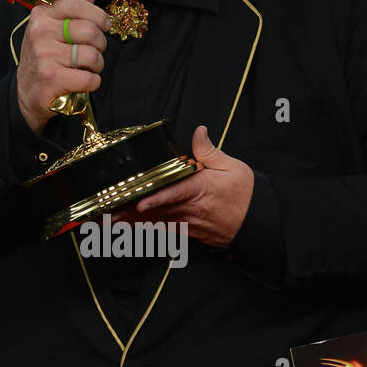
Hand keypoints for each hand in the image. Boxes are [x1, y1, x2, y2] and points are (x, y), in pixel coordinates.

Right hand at [16, 0, 111, 132]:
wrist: (28, 92)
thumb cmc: (46, 56)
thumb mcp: (55, 27)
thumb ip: (75, 4)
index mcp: (42, 15)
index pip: (78, 5)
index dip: (99, 16)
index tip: (104, 25)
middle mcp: (40, 32)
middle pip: (91, 31)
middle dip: (100, 45)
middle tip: (94, 52)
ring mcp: (44, 55)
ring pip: (92, 56)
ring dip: (97, 65)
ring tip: (87, 68)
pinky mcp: (51, 77)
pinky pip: (89, 78)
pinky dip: (92, 82)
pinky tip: (83, 81)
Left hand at [117, 125, 254, 248]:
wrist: (259, 222)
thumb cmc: (246, 194)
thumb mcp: (232, 167)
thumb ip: (209, 151)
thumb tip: (198, 132)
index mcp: (200, 188)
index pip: (174, 193)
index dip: (155, 200)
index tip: (139, 203)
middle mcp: (191, 209)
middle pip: (156, 211)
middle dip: (131, 213)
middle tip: (106, 215)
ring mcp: (189, 224)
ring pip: (157, 224)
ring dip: (133, 224)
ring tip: (110, 224)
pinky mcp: (190, 234)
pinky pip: (165, 233)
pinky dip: (147, 233)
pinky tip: (130, 233)